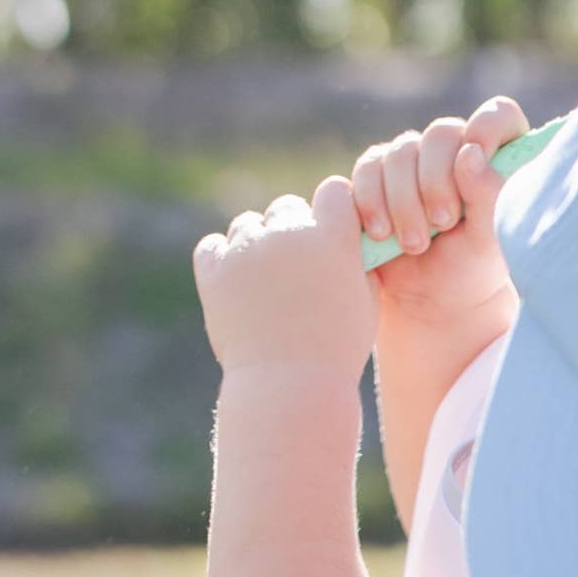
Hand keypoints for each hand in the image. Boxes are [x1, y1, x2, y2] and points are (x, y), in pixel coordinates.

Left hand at [193, 178, 375, 382]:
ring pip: (248, 225)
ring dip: (256, 244)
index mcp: (332, 237)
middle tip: (295, 265)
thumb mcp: (365, 304)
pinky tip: (233, 280)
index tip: (331, 230)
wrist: (290, 385)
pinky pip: (212, 247)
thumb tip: (351, 242)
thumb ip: (357, 263)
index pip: (333, 191)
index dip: (332, 209)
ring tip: (264, 282)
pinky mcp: (214, 271)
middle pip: (287, 206)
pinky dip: (220, 259)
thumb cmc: (337, 350)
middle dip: (291, 229)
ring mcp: (247, 250)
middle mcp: (288, 233)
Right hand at [351, 96, 529, 313]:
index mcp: (496, 158)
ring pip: (400, 152)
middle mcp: (455, 151)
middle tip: (443, 223)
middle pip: (441, 133)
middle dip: (436, 180)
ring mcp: (414, 161)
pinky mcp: (378, 176)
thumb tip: (470, 152)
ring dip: (404, 200)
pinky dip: (371, 200)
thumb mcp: (491, 240)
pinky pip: (367, 169)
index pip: (498, 115)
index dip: (487, 128)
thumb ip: (490, 195)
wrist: (429, 302)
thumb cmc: (472, 269)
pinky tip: (382, 233)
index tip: (476, 157)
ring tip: (415, 244)